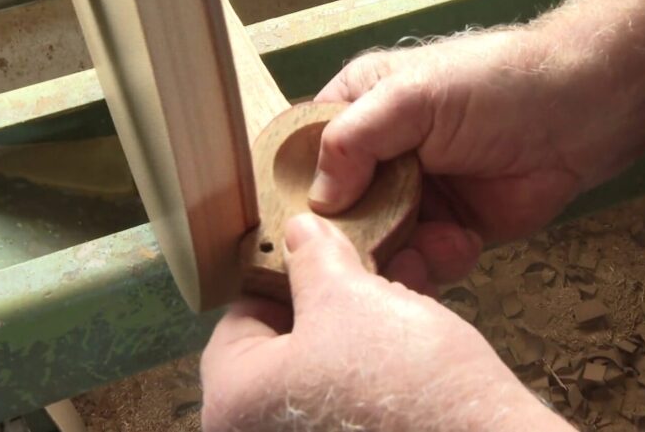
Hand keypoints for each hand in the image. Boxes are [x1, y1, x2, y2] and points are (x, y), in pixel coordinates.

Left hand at [201, 214, 572, 431]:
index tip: (317, 253)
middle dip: (331, 295)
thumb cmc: (403, 382)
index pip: (241, 317)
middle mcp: (257, 431)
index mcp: (233, 400)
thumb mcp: (348, 296)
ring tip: (401, 283)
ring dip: (360, 320)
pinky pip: (351, 396)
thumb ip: (312, 257)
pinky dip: (374, 360)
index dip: (284, 274)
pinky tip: (411, 326)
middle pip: (286, 341)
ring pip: (324, 364)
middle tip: (363, 265)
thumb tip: (299, 232)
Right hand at [308, 30, 592, 283]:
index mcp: (356, 111)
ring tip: (421, 252)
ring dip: (394, 258)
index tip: (289, 230)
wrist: (581, 114)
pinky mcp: (445, 230)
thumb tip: (317, 200)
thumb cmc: (492, 86)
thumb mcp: (413, 96)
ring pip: (375, 245)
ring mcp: (410, 197)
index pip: (303, 155)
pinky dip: (435, 264)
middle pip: (335, 213)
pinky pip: (420, 261)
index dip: (292, 191)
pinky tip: (459, 245)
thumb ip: (354, 138)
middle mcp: (376, 158)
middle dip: (349, 239)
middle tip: (363, 257)